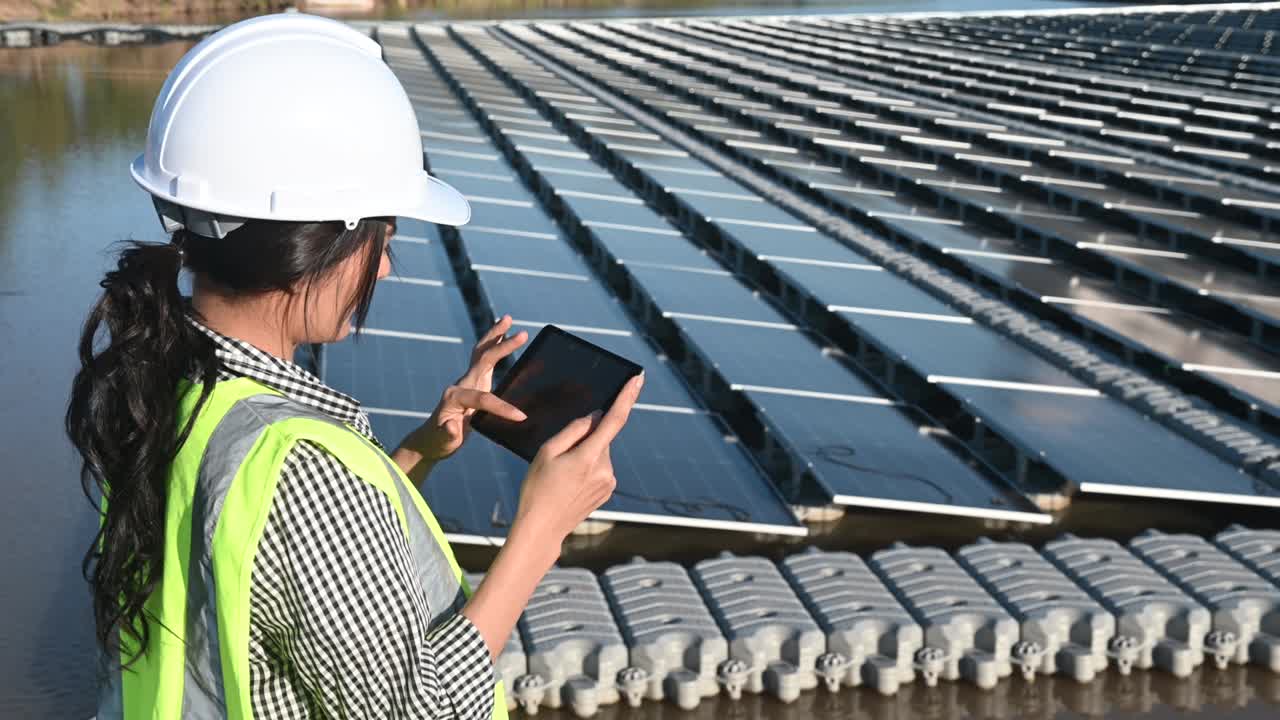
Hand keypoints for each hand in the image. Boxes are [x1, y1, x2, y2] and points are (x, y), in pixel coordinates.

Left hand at [417, 315, 527, 461]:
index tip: (520, 417)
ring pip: (482, 352)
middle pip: (482, 358)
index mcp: (455, 396)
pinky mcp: (474, 382)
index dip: (502, 407)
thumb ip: (448, 434)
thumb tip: (453, 426)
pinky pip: (485, 360)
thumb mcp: (443, 441)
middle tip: (521, 334)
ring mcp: (467, 380)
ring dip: (495, 336)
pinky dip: (495, 346)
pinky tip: (504, 337)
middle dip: (502, 347)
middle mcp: (461, 383)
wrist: (431, 439)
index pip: (483, 398)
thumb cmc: (438, 442)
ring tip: (507, 319)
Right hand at [511, 372, 643, 542]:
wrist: (542, 528)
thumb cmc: (538, 488)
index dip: (627, 397)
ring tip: (563, 476)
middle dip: (585, 439)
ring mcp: (609, 482)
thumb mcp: (547, 452)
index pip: (614, 420)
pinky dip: (588, 468)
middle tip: (560, 458)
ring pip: (600, 453)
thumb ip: (574, 429)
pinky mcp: (608, 491)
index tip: (638, 378)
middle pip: (601, 438)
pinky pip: (600, 468)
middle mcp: (605, 469)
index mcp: (589, 457)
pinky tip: (570, 483)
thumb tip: (596, 416)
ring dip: (585, 455)